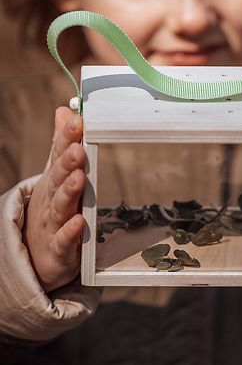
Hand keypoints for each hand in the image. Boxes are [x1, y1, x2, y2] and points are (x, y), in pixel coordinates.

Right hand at [23, 107, 85, 292]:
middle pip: (58, 179)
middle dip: (67, 163)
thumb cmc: (51, 208)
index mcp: (52, 181)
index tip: (78, 120)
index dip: (67, 138)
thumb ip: (61, 145)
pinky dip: (70, 232)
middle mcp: (50, 199)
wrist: (39, 253)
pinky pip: (64, 240)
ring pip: (60, 206)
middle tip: (78, 148)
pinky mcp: (59, 249)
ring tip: (79, 177)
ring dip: (69, 192)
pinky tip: (79, 222)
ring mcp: (52, 224)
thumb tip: (65, 111)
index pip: (58, 156)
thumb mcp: (55, 175)